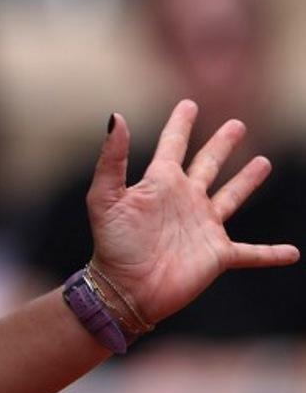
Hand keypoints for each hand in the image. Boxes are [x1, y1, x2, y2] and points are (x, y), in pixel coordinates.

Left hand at [86, 99, 299, 325]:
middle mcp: (185, 199)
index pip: (173, 144)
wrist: (125, 289)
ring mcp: (203, 226)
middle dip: (222, 144)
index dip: (181, 124)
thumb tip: (116, 116)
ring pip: (231, 197)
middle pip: (208, 163)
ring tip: (263, 162)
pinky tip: (293, 252)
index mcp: (160, 182)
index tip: (189, 104)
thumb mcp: (105, 195)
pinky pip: (251, 253)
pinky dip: (271, 253)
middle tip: (237, 125)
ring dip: (247, 181)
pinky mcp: (217, 254)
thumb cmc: (111, 243)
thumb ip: (112, 158)